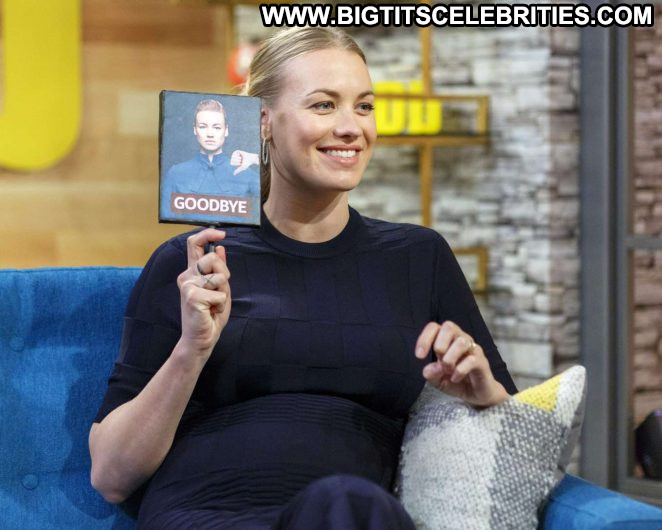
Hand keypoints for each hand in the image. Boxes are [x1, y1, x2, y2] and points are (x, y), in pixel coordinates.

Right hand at [176, 228, 231, 358]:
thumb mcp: (219, 289)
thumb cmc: (210, 315)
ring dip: (223, 292)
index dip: (207, 234)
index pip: (194, 244)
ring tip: (213, 304)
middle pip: (212, 258)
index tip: (221, 234)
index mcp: (193, 272)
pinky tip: (210, 312)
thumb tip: (220, 247)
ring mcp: (187, 285)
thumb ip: (219, 269)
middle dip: (224, 274)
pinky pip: (219, 293)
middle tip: (218, 293)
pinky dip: (220, 304)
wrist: (201, 339)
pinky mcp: (191, 296)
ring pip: (219, 276)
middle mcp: (186, 276)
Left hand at [230, 150, 258, 174]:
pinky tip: (241, 155)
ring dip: (238, 158)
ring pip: (233, 157)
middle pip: (232, 160)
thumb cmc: (247, 163)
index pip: (231, 163)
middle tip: (241, 160)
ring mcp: (235, 154)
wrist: (250, 158)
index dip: (237, 163)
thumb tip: (234, 174)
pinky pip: (235, 154)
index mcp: (234, 162)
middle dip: (237, 161)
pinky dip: (239, 155)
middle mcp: (233, 158)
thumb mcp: (242, 167)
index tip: (240, 163)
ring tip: (241, 158)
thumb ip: (238, 170)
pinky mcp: (236, 151)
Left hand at [415, 321, 507, 407]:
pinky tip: (455, 378)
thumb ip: (431, 374)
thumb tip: (428, 369)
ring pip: (461, 342)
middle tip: (440, 361)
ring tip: (448, 371)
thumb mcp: (437, 380)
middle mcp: (461, 339)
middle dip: (439, 345)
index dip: (424, 339)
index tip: (419, 356)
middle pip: (449, 326)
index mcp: (447, 339)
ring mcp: (473, 349)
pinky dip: (459, 371)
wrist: (476, 394)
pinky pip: (471, 360)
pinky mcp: (482, 362)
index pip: (434, 327)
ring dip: (449, 359)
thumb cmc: (455, 380)